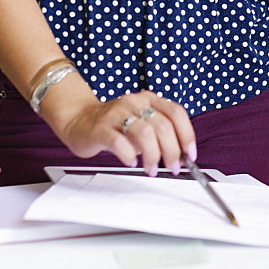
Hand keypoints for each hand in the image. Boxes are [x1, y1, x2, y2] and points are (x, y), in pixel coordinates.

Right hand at [52, 91, 196, 176]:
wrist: (78, 119)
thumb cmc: (114, 124)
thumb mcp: (141, 123)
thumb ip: (159, 133)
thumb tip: (179, 154)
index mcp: (149, 99)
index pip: (176, 113)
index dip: (187, 135)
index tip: (190, 154)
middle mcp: (135, 102)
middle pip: (163, 126)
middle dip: (172, 151)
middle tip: (172, 167)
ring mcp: (117, 113)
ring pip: (145, 133)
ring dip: (153, 156)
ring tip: (151, 169)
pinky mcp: (101, 128)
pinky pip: (119, 142)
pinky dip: (129, 155)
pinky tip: (131, 162)